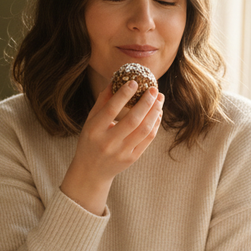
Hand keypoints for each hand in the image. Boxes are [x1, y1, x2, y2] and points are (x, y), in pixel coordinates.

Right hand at [60, 81, 163, 213]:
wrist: (92, 171)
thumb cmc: (91, 140)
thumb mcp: (91, 121)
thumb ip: (103, 101)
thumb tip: (116, 79)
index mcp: (94, 130)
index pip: (110, 109)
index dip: (123, 94)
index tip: (134, 82)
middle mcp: (108, 142)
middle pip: (132, 120)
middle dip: (146, 102)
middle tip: (154, 89)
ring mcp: (121, 152)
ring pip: (144, 130)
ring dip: (155, 112)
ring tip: (159, 98)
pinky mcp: (132, 158)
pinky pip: (148, 139)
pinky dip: (155, 124)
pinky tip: (158, 113)